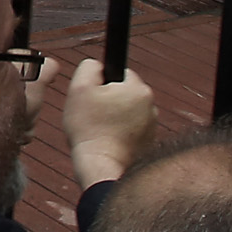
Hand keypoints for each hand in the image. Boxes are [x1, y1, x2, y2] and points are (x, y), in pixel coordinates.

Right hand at [50, 59, 158, 190]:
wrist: (101, 166)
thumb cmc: (89, 129)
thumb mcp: (79, 89)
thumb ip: (89, 67)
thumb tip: (98, 65)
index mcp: (138, 89)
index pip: (119, 72)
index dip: (102, 83)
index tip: (94, 98)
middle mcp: (151, 105)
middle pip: (124, 92)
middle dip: (109, 100)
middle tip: (94, 115)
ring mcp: (152, 125)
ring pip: (127, 111)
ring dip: (115, 116)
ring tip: (100, 130)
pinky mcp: (148, 142)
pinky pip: (131, 129)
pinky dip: (120, 132)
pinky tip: (108, 141)